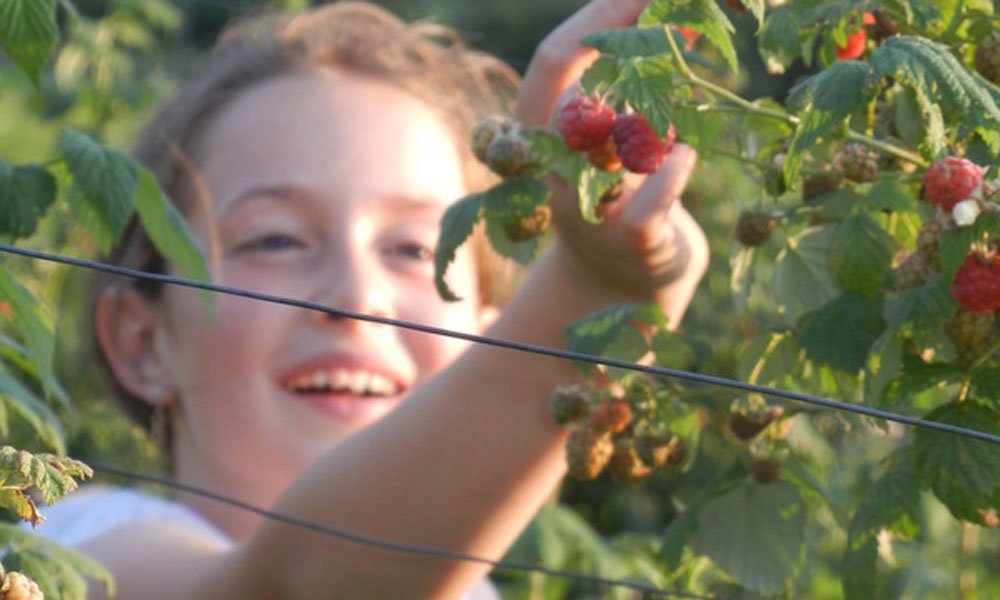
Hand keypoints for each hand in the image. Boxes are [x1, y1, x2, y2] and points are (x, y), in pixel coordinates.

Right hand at [515, 0, 708, 320]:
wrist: (626, 282)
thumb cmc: (625, 195)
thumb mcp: (618, 138)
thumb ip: (627, 88)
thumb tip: (664, 15)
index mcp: (545, 136)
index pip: (552, 64)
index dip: (594, 19)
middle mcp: (554, 171)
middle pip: (565, 97)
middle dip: (616, 42)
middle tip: (668, 8)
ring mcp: (587, 211)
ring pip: (602, 150)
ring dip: (651, 111)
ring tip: (685, 97)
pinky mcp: (630, 244)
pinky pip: (648, 203)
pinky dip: (674, 171)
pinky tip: (687, 155)